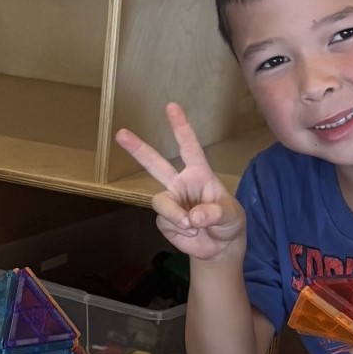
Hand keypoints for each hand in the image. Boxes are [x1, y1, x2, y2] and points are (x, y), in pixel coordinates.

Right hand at [115, 102, 245, 263]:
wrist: (221, 247)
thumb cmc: (229, 223)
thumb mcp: (231, 216)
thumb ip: (215, 213)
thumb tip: (191, 217)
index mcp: (199, 174)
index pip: (189, 147)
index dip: (180, 127)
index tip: (171, 106)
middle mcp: (180, 184)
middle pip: (155, 164)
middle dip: (138, 149)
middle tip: (120, 133)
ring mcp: (171, 202)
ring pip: (161, 202)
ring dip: (174, 214)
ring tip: (192, 226)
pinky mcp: (165, 220)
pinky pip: (165, 222)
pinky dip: (179, 230)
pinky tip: (191, 233)